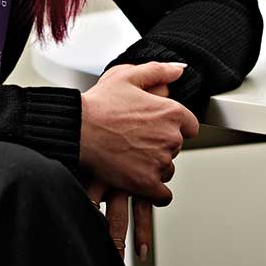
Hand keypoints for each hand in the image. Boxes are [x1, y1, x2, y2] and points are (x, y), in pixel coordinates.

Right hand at [80, 79, 172, 261]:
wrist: (76, 130)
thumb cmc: (98, 103)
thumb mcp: (127, 76)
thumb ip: (158, 71)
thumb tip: (180, 70)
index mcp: (171, 112)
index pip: (190, 125)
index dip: (173, 126)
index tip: (157, 128)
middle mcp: (170, 138)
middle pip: (176, 147)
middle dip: (160, 145)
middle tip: (137, 141)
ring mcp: (159, 162)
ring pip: (168, 169)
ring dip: (154, 166)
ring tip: (132, 158)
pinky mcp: (146, 183)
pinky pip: (163, 195)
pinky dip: (154, 192)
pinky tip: (142, 184)